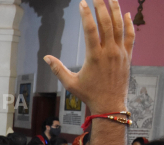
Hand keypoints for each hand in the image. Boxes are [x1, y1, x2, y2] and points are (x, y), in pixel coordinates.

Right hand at [44, 0, 133, 114]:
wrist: (110, 104)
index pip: (91, 30)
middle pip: (106, 23)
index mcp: (94, 57)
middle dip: (101, 7)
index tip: (82, 3)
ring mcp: (120, 53)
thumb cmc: (89, 94)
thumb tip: (46, 58)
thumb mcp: (70, 83)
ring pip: (119, 26)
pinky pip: (130, 36)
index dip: (86, 15)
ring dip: (115, 10)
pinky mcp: (128, 56)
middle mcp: (109, 52)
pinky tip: (125, 13)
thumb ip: (57, 69)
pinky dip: (129, 23)